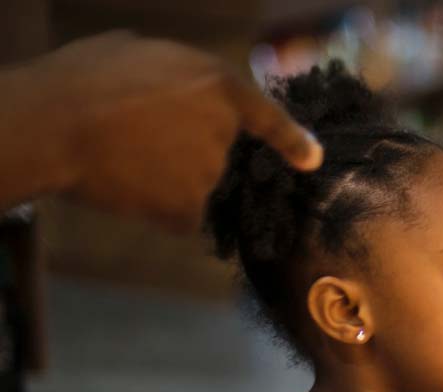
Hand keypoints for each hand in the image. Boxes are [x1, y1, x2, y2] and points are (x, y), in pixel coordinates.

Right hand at [29, 32, 322, 231]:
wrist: (56, 123)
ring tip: (121, 156)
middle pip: (213, 152)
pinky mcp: (190, 207)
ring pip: (192, 184)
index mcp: (218, 84)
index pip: (266, 117)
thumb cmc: (85, 78)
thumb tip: (174, 84)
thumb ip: (175, 74)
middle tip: (133, 136)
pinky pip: (177, 214)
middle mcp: (224, 130)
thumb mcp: (137, 52)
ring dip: (164, 178)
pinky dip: (154, 208)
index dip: (291, 139)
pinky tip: (127, 187)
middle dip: (181, 150)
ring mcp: (210, 171)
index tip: (312, 159)